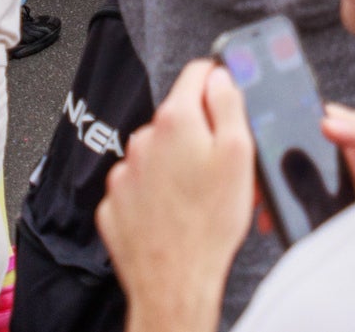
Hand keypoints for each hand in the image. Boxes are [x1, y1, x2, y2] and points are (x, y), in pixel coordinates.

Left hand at [99, 61, 257, 331]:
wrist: (175, 281)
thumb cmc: (210, 223)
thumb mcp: (240, 154)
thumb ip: (229, 104)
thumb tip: (221, 76)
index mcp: (176, 121)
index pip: (197, 73)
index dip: (218, 80)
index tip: (227, 95)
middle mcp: (143, 140)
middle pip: (178, 119)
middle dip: (200, 134)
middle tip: (222, 166)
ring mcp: (124, 174)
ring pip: (157, 154)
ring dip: (176, 166)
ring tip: (199, 198)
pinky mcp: (114, 204)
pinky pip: (138, 186)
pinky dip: (155, 194)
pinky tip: (174, 214)